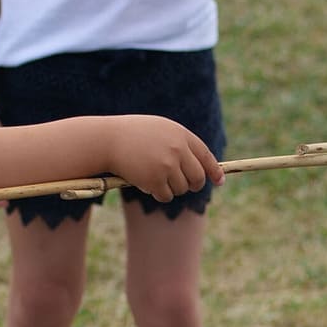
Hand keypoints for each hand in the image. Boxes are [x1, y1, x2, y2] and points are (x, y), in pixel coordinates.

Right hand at [106, 115, 223, 202]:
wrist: (107, 140)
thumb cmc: (132, 134)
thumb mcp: (160, 130)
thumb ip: (179, 144)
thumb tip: (199, 167)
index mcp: (181, 135)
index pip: (206, 156)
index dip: (214, 171)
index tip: (219, 181)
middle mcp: (178, 150)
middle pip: (197, 177)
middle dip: (193, 185)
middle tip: (184, 186)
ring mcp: (167, 166)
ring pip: (181, 189)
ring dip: (171, 188)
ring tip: (156, 177)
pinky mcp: (155, 180)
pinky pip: (166, 196)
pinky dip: (159, 194)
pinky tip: (147, 183)